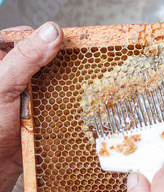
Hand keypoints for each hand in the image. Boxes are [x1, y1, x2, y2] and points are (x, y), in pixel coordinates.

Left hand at [0, 22, 61, 191]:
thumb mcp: (2, 86)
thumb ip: (25, 59)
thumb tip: (51, 33)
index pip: (23, 38)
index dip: (43, 38)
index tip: (63, 42)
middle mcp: (14, 77)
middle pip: (44, 58)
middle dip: (61, 61)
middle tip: (78, 61)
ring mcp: (30, 95)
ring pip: (56, 79)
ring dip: (68, 83)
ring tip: (82, 81)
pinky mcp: (43, 112)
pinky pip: (62, 101)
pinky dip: (70, 101)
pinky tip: (77, 101)